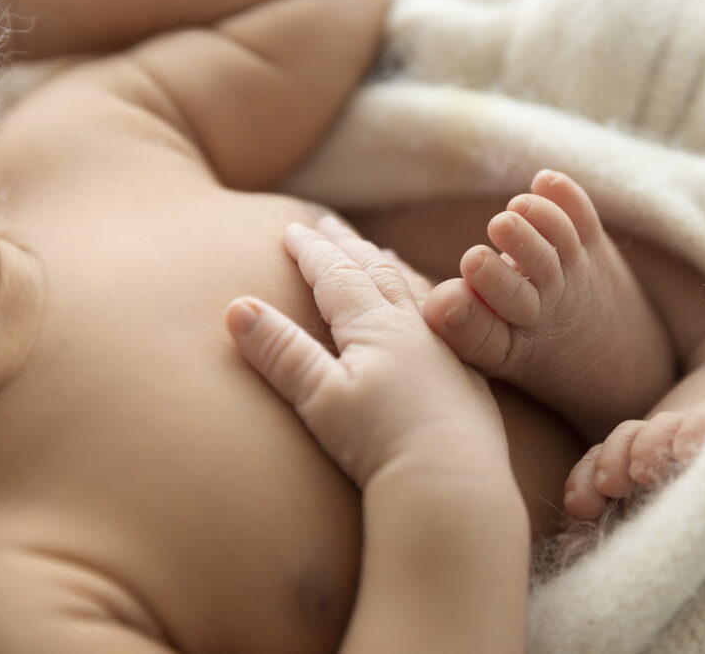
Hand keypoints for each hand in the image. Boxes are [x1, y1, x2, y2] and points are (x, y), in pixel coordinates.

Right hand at [225, 216, 509, 488]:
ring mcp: (447, 349)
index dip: (311, 251)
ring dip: (389, 268)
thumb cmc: (382, 443)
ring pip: (413, 292)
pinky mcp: (468, 377)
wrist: (453, 481)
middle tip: (328, 224)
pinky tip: (430, 313)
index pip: (336, 275)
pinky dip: (426, 302)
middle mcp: (414, 327)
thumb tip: (236, 307)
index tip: (292, 228)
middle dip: (347, 246)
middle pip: (375, 273)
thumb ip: (281, 351)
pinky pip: (444, 320)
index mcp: (375, 326)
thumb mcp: (321, 397)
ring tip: (379, 253)